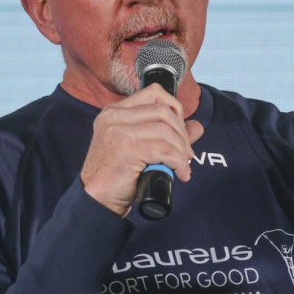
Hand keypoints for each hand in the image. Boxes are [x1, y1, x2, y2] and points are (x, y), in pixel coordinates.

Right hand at [80, 84, 203, 216]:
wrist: (96, 200)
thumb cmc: (116, 175)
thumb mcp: (140, 147)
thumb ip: (167, 134)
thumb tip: (197, 126)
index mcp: (115, 111)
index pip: (154, 93)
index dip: (175, 109)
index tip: (180, 130)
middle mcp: (114, 117)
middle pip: (164, 112)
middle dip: (182, 134)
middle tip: (185, 153)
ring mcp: (119, 131)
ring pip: (166, 131)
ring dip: (181, 150)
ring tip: (182, 165)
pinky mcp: (127, 149)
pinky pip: (165, 150)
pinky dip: (178, 162)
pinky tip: (179, 173)